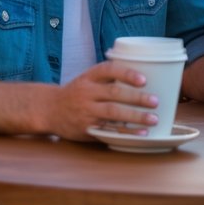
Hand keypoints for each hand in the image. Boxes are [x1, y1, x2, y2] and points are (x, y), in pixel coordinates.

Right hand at [44, 61, 158, 141]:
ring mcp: (86, 111)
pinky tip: (141, 134)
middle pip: (114, 94)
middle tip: (155, 101)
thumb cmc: (76, 92)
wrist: (48, 109)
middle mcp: (86, 92)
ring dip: (135, 117)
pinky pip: (109, 130)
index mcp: (89, 77)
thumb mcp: (87, 79)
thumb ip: (108, 78)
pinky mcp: (86, 128)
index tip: (143, 80)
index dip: (126, 74)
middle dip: (136, 98)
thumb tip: (144, 73)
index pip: (108, 70)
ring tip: (153, 119)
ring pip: (113, 113)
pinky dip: (126, 132)